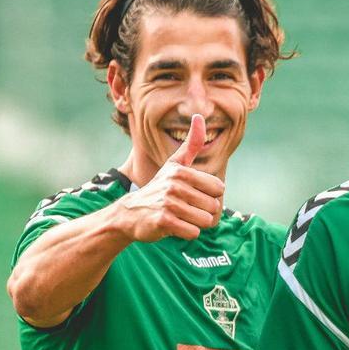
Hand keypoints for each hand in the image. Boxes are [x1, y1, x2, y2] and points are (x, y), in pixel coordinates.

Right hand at [118, 114, 224, 241]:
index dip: (209, 195)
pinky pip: (193, 233)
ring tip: (179, 216)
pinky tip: (173, 226)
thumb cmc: (159, 188)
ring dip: (194, 223)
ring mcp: (168, 203)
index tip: (192, 195)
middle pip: (213, 206)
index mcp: (181, 171)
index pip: (219, 188)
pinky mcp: (163, 222)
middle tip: (184, 208)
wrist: (130, 213)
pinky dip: (186, 233)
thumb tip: (199, 116)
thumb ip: (191, 143)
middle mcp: (175, 185)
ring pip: (204, 221)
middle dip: (202, 211)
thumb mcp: (174, 164)